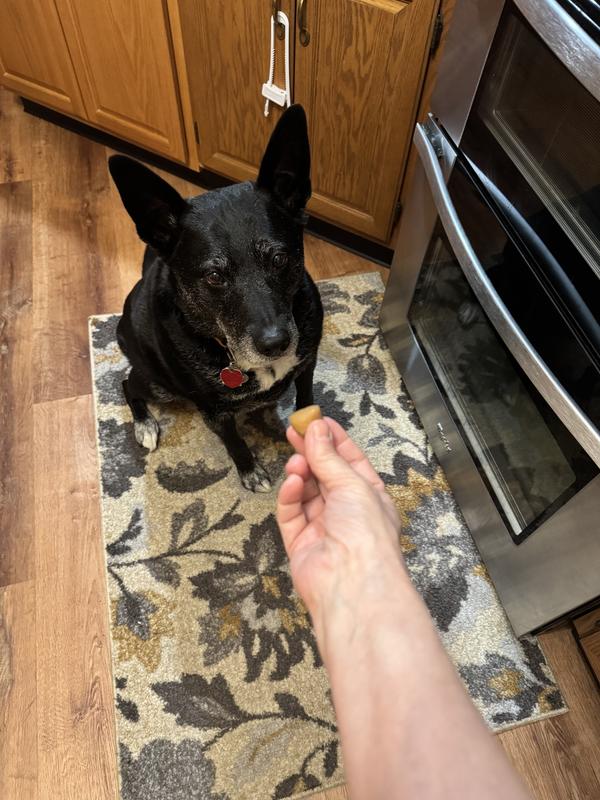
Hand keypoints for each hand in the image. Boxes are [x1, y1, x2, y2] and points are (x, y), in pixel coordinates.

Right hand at [276, 418, 404, 641]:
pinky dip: (290, 496)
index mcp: (369, 496)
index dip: (334, 440)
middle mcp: (348, 512)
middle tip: (294, 432)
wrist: (351, 583)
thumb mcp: (352, 483)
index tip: (316, 420)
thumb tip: (316, 428)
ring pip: (306, 492)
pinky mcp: (301, 543)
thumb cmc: (366, 533)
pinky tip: (293, 483)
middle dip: (311, 452)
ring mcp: (324, 528)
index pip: (350, 461)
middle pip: (325, 474)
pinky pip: (291, 514)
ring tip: (296, 462)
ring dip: (301, 473)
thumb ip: (328, 456)